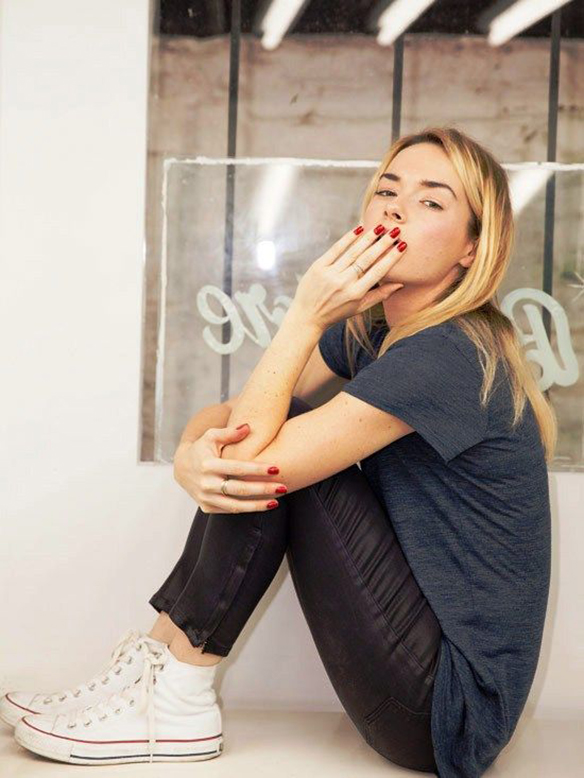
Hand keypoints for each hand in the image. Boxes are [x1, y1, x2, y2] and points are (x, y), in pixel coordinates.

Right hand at [173, 423, 286, 513]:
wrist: (181, 468)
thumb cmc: (201, 449)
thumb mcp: (211, 436)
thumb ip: (229, 432)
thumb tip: (248, 427)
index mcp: (207, 465)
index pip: (237, 468)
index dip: (257, 469)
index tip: (276, 468)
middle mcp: (205, 484)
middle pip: (239, 489)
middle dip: (263, 489)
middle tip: (283, 487)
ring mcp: (205, 498)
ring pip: (236, 505)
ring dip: (258, 505)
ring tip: (276, 501)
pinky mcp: (207, 507)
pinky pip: (230, 510)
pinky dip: (247, 509)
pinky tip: (262, 504)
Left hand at [292, 223, 406, 329]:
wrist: (307, 316)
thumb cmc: (336, 312)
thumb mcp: (359, 308)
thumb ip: (379, 295)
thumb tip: (400, 284)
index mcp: (356, 294)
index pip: (378, 272)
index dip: (391, 258)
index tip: (402, 246)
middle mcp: (343, 283)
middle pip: (367, 259)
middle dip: (382, 243)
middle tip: (394, 231)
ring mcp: (330, 274)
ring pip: (352, 252)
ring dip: (368, 238)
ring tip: (380, 227)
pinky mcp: (318, 267)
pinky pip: (335, 249)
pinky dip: (347, 238)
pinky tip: (358, 229)